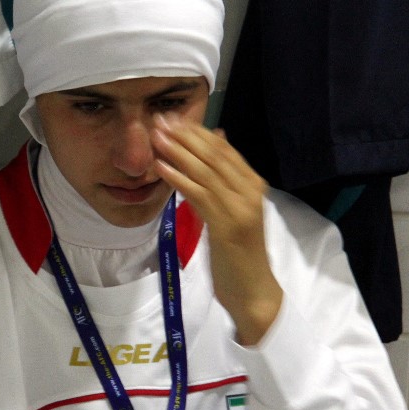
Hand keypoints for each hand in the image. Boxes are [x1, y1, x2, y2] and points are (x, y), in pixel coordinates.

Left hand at [151, 114, 281, 344]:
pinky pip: (199, 196)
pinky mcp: (227, 226)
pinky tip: (161, 168)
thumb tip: (217, 141)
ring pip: (206, 172)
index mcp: (253, 185)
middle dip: (185, 136)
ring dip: (178, 151)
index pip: (223, 150)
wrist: (253, 290)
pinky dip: (179, 179)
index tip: (172, 118)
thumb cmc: (239, 252)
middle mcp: (250, 192)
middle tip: (159, 120)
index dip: (197, 132)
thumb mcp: (232, 210)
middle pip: (214, 155)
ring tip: (156, 136)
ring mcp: (240, 209)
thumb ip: (223, 179)